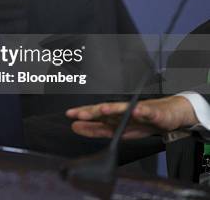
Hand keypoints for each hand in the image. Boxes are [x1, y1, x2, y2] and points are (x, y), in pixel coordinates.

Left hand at [65, 96, 197, 138]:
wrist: (168, 116)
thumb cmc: (141, 122)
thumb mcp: (116, 130)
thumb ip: (96, 129)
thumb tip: (75, 127)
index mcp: (113, 115)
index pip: (95, 113)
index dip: (83, 114)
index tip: (69, 115)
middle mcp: (123, 110)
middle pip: (105, 110)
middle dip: (93, 112)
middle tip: (80, 114)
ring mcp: (137, 110)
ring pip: (124, 109)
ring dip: (114, 109)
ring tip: (104, 109)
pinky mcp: (153, 112)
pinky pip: (147, 111)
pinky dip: (142, 111)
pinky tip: (136, 111)